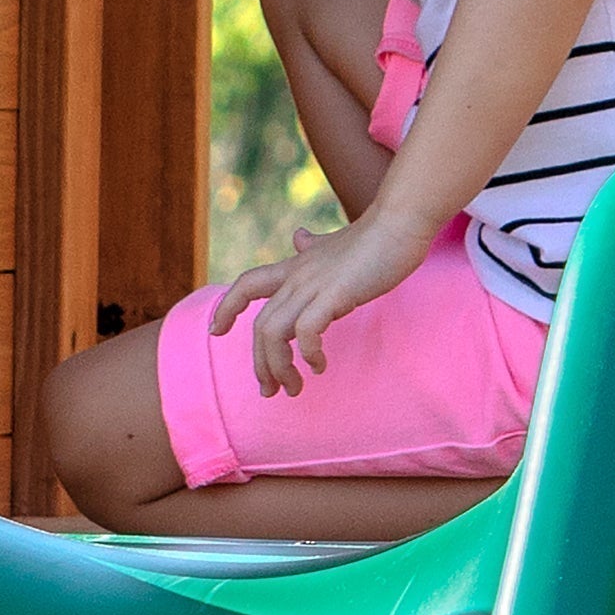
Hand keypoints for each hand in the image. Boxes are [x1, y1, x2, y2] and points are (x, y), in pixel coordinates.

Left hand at [207, 206, 442, 396]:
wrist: (399, 224)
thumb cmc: (373, 238)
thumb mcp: (334, 244)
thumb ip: (313, 247)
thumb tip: (299, 236)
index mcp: (296, 266)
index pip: (248, 284)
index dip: (227, 306)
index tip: (215, 331)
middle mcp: (297, 276)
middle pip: (260, 325)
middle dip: (260, 363)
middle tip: (271, 390)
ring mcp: (313, 284)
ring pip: (273, 332)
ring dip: (279, 367)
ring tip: (294, 387)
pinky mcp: (334, 294)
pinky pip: (305, 331)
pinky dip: (307, 354)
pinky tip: (319, 365)